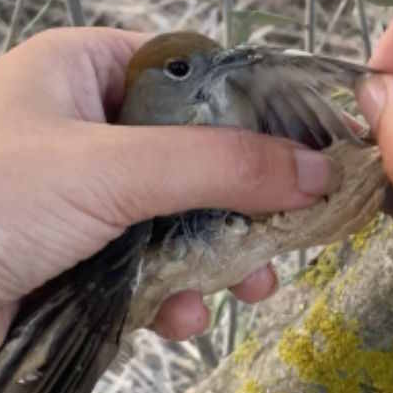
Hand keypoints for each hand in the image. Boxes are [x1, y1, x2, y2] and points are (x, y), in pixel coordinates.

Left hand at [0, 27, 343, 344]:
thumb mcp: (110, 170)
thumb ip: (221, 166)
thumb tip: (319, 169)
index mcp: (81, 72)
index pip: (194, 71)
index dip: (255, 108)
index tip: (309, 148)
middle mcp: (83, 128)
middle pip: (199, 155)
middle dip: (244, 205)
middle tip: (289, 235)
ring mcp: (78, 199)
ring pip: (180, 218)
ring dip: (216, 260)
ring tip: (246, 290)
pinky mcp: (73, 260)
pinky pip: (147, 267)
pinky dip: (170, 296)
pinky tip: (173, 320)